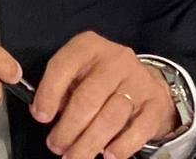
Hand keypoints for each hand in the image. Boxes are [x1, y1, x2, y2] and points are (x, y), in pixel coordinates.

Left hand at [30, 32, 177, 158]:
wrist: (146, 80)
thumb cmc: (100, 79)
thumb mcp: (78, 73)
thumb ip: (61, 88)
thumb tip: (44, 112)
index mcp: (89, 47)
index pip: (64, 66)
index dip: (49, 93)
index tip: (41, 117)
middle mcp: (115, 60)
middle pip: (88, 98)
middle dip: (68, 128)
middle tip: (56, 146)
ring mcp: (138, 81)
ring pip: (111, 117)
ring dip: (89, 143)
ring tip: (75, 157)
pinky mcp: (155, 104)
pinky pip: (138, 129)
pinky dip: (121, 146)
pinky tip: (107, 156)